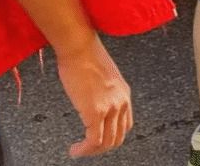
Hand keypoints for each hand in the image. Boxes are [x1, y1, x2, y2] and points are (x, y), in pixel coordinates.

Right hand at [57, 36, 132, 157]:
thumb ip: (103, 94)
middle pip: (117, 137)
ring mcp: (110, 107)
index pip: (125, 125)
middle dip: (101, 148)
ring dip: (91, 151)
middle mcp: (121, 102)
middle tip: (86, 149)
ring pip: (106, 143)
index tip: (97, 139)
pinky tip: (75, 150)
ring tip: (78, 151)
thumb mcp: (103, 79)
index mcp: (124, 94)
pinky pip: (94, 140)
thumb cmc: (85, 57)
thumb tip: (92, 104)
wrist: (80, 48)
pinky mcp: (96, 111)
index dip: (111, 136)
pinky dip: (84, 150)